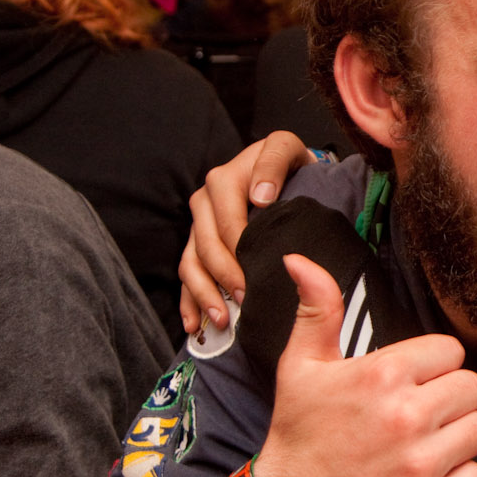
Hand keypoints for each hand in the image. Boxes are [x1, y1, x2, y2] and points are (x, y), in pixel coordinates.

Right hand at [180, 131, 316, 333]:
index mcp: (226, 179)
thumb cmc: (291, 166)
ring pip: (192, 262)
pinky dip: (189, 300)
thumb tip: (259, 197)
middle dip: (226, 277)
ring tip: (223, 319)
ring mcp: (198, 222)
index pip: (228, 221)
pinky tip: (196, 324)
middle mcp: (206, 199)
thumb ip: (274, 164)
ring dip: (204, 294)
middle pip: (207, 245)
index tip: (256, 275)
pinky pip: (186, 273)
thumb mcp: (286, 151)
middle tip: (247, 301)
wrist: (284, 169)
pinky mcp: (195, 240)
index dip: (240, 250)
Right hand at [252, 254, 476, 476]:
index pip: (451, 351)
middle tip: (416, 416)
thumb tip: (300, 260)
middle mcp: (407, 415)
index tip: (409, 383)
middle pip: (473, 387)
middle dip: (449, 399)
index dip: (432, 367)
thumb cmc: (298, 436)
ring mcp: (421, 463)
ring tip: (421, 445)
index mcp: (382, 374)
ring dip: (457, 437)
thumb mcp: (300, 367)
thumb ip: (316, 310)